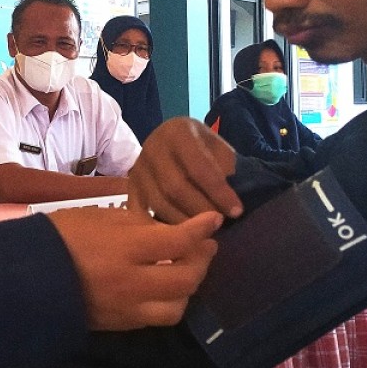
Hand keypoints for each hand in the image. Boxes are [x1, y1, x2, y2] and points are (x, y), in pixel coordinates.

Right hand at [47, 206, 222, 329]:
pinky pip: (156, 318)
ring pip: (177, 307)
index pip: (178, 242)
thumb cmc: (60, 236)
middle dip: (202, 260)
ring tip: (187, 269)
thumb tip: (168, 231)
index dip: (201, 230)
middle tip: (205, 245)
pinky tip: (166, 287)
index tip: (213, 219)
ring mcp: (126, 309)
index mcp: (124, 250)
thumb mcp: (98, 217)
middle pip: (186, 279)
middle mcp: (131, 283)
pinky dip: (170, 302)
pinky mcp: (120, 325)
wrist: (25, 276)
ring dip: (189, 287)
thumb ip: (137, 224)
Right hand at [129, 117, 243, 223]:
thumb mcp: (219, 148)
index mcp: (177, 132)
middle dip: (201, 210)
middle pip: (175, 188)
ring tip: (204, 233)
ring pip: (159, 203)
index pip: (199, 167)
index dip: (219, 192)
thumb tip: (228, 202)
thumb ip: (225, 169)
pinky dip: (161, 228)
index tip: (236, 211)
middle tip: (219, 224)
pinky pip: (142, 213)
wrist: (171, 142)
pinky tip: (180, 235)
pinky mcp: (130, 187)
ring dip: (185, 223)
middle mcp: (152, 147)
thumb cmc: (202, 147)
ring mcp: (138, 168)